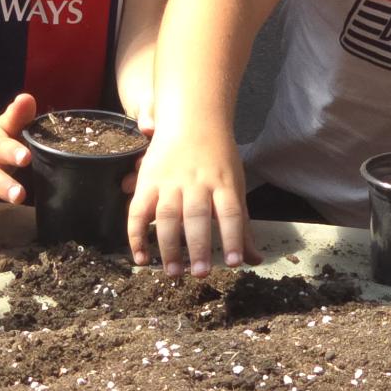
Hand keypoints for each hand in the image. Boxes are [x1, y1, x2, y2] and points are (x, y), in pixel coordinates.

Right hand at [126, 125, 258, 275]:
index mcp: (223, 183)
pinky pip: (137, 211)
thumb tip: (255, 260)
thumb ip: (241, 226)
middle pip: (197, 216)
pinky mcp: (147, 182)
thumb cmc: (218, 157)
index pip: (231, 213)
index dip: (233, 237)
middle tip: (201, 273)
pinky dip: (136, 235)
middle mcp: (196, 183)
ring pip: (168, 216)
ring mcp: (170, 182)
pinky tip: (141, 258)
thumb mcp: (234, 187)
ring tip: (173, 272)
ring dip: (169, 246)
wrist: (192, 117)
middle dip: (199, 246)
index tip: (234, 263)